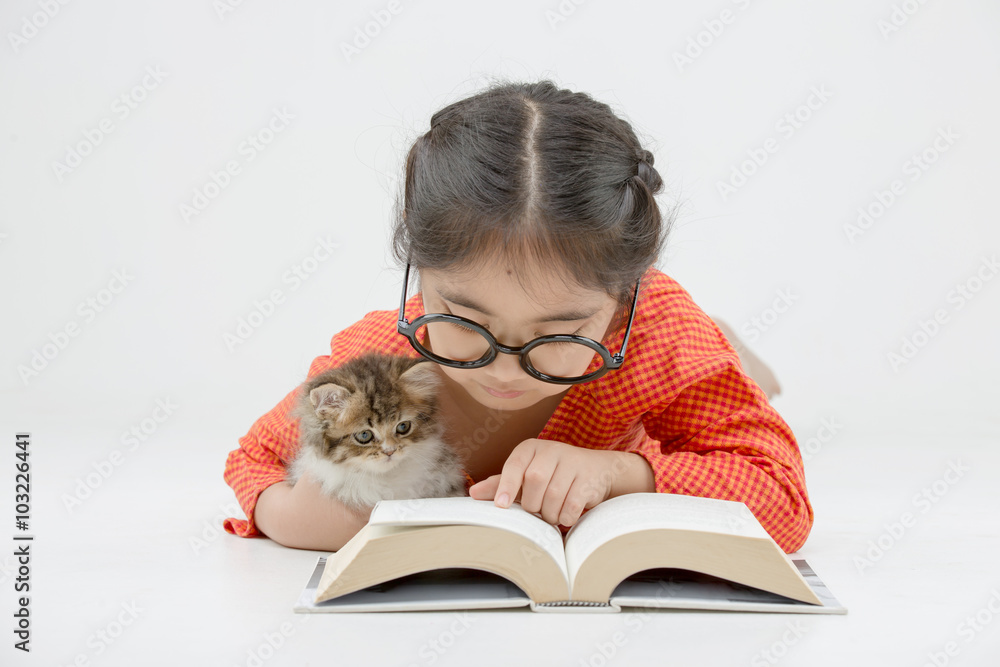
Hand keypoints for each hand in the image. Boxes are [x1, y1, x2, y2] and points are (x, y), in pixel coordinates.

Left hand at [468, 438, 620, 527]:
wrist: (596, 471)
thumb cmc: (552, 475)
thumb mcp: (525, 475)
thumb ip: (500, 484)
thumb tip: (473, 493)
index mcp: (531, 448)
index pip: (514, 465)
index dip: (506, 486)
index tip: (501, 506)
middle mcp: (552, 450)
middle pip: (534, 482)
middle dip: (532, 504)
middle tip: (537, 509)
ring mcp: (573, 462)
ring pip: (554, 496)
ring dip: (550, 513)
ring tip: (552, 512)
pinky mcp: (589, 478)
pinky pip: (572, 505)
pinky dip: (566, 517)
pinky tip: (566, 513)